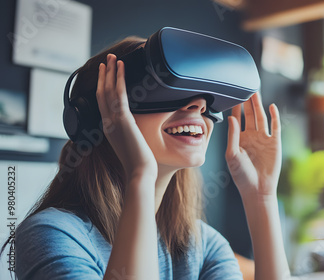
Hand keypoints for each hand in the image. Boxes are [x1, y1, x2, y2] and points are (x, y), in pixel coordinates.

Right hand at [96, 54, 157, 181]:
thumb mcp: (132, 146)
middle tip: (107, 59)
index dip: (102, 87)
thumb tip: (136, 130)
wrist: (139, 174)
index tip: (104, 75)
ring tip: (113, 57)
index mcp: (108, 130)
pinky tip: (121, 67)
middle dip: (104, 75)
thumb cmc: (139, 166)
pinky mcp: (123, 120)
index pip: (102, 104)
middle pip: (102, 93)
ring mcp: (113, 121)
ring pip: (108, 90)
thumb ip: (130, 135)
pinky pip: (119, 94)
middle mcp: (107, 123)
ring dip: (111, 72)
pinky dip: (119, 78)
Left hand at [225, 92, 281, 198]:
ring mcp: (264, 139)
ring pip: (262, 117)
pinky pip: (275, 126)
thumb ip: (232, 136)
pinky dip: (274, 116)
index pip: (237, 120)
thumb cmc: (241, 175)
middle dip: (248, 102)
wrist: (257, 189)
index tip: (233, 95)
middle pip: (250, 115)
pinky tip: (271, 107)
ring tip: (255, 93)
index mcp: (240, 139)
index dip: (236, 108)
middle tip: (246, 88)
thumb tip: (232, 118)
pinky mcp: (275, 143)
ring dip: (259, 105)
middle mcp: (252, 137)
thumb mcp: (232, 155)